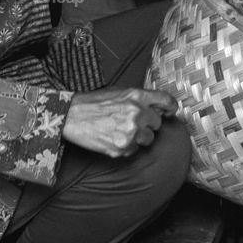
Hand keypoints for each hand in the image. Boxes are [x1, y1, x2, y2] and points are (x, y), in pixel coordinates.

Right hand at [62, 87, 177, 156]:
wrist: (72, 115)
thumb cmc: (95, 103)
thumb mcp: (120, 92)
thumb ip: (141, 99)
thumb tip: (159, 108)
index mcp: (137, 96)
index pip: (167, 101)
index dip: (170, 108)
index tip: (169, 112)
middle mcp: (137, 113)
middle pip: (157, 124)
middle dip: (147, 124)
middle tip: (130, 122)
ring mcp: (130, 132)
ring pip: (148, 140)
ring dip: (138, 137)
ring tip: (120, 130)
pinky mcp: (122, 148)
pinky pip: (133, 150)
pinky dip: (126, 147)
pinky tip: (113, 138)